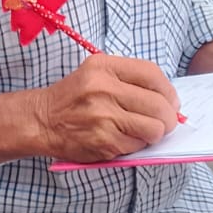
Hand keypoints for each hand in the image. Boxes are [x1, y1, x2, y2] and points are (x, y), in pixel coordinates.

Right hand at [36, 54, 181, 162]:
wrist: (42, 120)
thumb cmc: (73, 98)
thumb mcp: (96, 74)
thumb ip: (130, 80)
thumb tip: (169, 101)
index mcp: (103, 67)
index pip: (152, 74)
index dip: (169, 90)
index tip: (171, 101)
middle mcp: (103, 89)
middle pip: (158, 104)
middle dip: (168, 117)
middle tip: (165, 122)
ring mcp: (103, 117)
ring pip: (154, 128)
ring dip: (155, 133)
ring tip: (144, 131)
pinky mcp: (104, 141)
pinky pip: (137, 146)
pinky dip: (137, 145)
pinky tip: (124, 139)